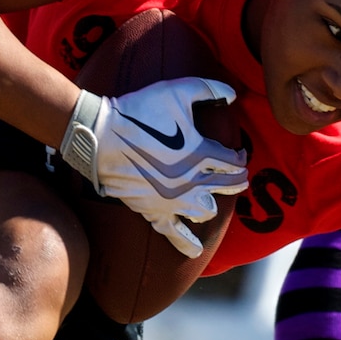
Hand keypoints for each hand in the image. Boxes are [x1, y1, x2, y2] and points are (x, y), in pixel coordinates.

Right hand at [61, 78, 247, 257]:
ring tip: (212, 199)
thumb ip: (209, 89)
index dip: (239, 158)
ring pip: (206, 211)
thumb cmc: (139, 110)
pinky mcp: (154, 211)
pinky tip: (195, 250)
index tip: (238, 155)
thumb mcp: (176, 91)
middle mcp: (192, 180)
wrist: (101, 134)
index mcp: (201, 152)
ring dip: (212, 204)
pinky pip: (174, 234)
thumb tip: (233, 94)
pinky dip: (186, 243)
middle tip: (237, 177)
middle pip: (226, 186)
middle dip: (235, 181)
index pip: (233, 161)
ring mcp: (173, 199)